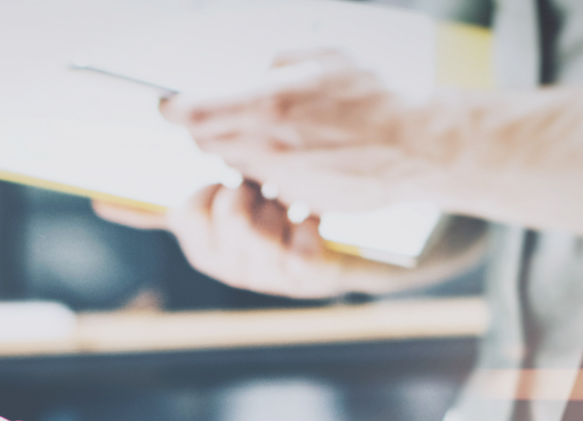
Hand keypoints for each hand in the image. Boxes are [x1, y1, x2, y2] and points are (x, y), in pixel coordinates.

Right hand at [102, 184, 409, 299]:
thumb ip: (169, 205)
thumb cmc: (278, 226)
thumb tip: (102, 203)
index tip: (225, 187)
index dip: (204, 193)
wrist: (344, 255)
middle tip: (263, 194)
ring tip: (287, 209)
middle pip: (217, 210)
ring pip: (253, 223)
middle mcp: (229, 268)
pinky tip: (312, 222)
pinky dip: (309, 221)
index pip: (183, 212)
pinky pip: (297, 239)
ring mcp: (265, 277)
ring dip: (276, 202)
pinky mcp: (303, 279)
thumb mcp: (225, 207)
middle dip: (243, 188)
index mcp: (204, 248)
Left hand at [161, 49, 443, 215]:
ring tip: (265, 132)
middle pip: (206, 143)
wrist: (415, 148)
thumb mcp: (326, 60)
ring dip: (235, 150)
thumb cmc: (375, 99)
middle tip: (214, 115)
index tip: (167, 104)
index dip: (175, 108)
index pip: (197, 112)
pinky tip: (291, 154)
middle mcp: (269, 145)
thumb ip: (282, 62)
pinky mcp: (295, 199)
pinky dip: (265, 170)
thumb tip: (259, 72)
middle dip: (205, 128)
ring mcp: (280, 178)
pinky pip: (263, 183)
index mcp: (271, 104)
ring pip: (232, 165)